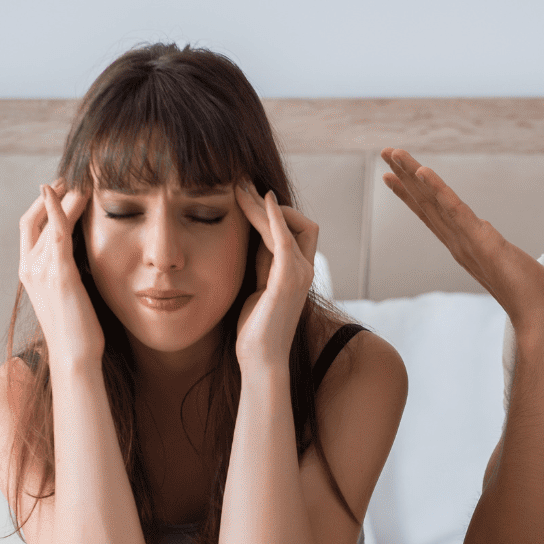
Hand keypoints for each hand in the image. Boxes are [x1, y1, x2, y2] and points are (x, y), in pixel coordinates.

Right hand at [18, 182, 100, 367]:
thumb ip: (69, 271)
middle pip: (33, 218)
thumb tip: (84, 256)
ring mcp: (40, 269)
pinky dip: (57, 207)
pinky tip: (63, 191)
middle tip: (73, 178)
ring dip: (67, 198)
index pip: (29, 228)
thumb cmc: (77, 331)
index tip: (61, 190)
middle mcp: (29, 267)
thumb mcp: (69, 294)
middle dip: (50, 195)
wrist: (75, 356)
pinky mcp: (59, 272)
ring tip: (86, 182)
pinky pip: (57, 231)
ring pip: (50, 221)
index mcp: (29, 272)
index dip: (41, 206)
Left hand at [234, 184, 316, 367]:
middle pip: (298, 221)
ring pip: (288, 224)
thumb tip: (253, 238)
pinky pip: (284, 238)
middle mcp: (305, 269)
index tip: (248, 199)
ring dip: (261, 204)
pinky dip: (274, 216)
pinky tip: (260, 200)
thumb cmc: (255, 329)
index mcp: (297, 271)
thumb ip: (261, 263)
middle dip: (267, 202)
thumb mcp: (257, 286)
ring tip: (238, 189)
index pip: (296, 229)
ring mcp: (300, 273)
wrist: (261, 359)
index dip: (275, 213)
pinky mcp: (288, 278)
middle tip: (240, 184)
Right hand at [380, 148, 543, 325]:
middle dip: (403, 178)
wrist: (539, 315)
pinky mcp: (481, 241)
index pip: (431, 215)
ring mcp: (466, 242)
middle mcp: (458, 244)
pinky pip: (455, 211)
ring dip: (412, 176)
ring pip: (433, 203)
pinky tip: (422, 171)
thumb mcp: (505, 266)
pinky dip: (438, 190)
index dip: (410, 195)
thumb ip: (493, 253)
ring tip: (393, 153)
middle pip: (425, 205)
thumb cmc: (529, 294)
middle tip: (384, 152)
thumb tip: (491, 244)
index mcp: (462, 247)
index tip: (391, 176)